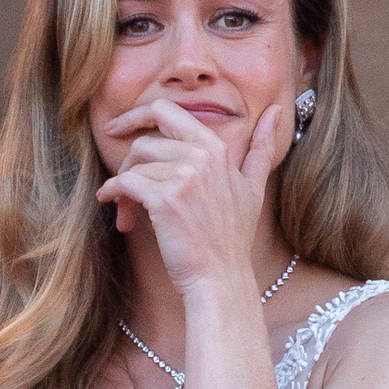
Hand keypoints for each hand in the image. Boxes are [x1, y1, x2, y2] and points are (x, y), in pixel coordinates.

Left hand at [95, 99, 282, 291]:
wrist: (221, 278)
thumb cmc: (232, 238)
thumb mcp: (254, 188)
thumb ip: (262, 148)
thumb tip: (276, 110)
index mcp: (216, 148)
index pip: (167, 111)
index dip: (135, 115)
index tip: (118, 127)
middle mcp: (201, 156)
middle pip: (144, 140)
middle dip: (126, 159)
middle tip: (120, 179)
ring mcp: (184, 176)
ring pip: (133, 165)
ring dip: (122, 188)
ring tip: (126, 210)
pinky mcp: (164, 199)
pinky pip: (124, 183)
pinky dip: (112, 193)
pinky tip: (113, 206)